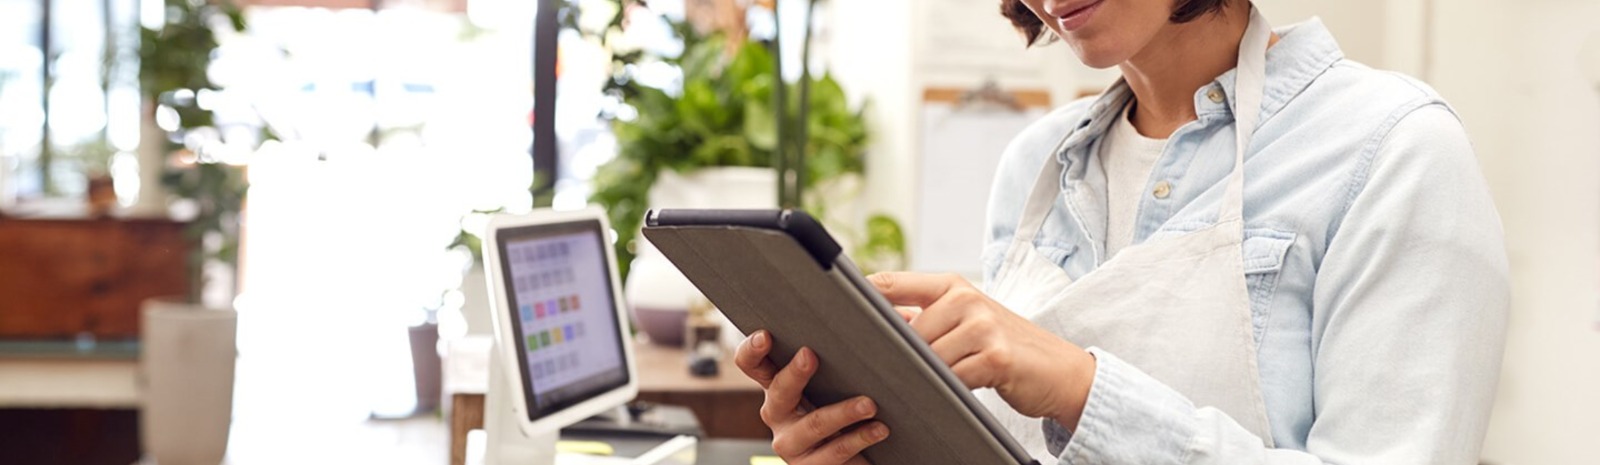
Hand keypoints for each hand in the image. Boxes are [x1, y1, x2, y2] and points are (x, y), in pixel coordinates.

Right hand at [735, 330, 887, 464]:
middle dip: (795, 373)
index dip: (752, 349)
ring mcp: (791, 443)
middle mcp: (777, 413)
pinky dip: (859, 438)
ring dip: (842, 412)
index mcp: (777, 384)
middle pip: (778, 392)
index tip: (766, 335)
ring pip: (813, 425)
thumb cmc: (852, 404)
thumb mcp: (840, 377)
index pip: (752, 364)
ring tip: (870, 403)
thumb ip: (842, 349)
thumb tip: (873, 305)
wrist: (866, 456)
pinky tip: (879, 428)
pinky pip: (833, 453)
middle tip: (811, 355)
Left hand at [867, 272, 1096, 429]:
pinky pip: (952, 378)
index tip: (831, 312)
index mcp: (951, 285)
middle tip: (878, 370)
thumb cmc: (1005, 346)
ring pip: (926, 357)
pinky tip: (948, 393)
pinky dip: (945, 390)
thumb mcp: (966, 320)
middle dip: (894, 354)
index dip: (858, 298)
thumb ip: (926, 317)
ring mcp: (982, 326)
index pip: (890, 284)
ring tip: (917, 384)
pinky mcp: (995, 357)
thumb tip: (875, 324)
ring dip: (920, 376)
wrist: (1061, 370)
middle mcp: (965, 299)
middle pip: (904, 330)